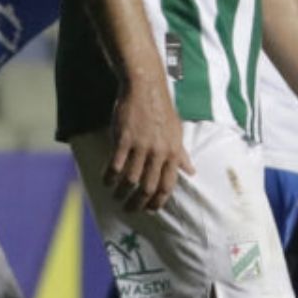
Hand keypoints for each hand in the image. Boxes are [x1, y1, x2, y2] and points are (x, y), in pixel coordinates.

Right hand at [105, 77, 192, 212]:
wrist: (145, 87)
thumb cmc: (162, 110)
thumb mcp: (177, 132)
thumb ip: (182, 154)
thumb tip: (191, 171)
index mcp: (174, 152)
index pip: (168, 186)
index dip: (158, 202)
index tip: (149, 209)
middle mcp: (159, 152)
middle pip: (148, 187)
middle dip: (138, 203)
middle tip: (129, 209)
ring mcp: (141, 146)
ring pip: (131, 180)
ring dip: (121, 192)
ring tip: (115, 196)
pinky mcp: (124, 139)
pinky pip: (116, 165)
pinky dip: (110, 177)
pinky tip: (106, 180)